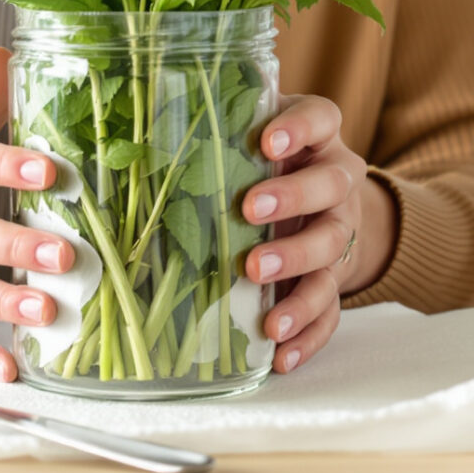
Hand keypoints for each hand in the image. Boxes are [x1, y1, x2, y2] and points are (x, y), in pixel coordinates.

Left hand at [240, 92, 392, 374]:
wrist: (322, 208)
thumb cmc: (265, 167)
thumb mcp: (248, 141)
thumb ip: (215, 137)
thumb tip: (132, 141)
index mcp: (318, 140)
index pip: (319, 118)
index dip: (298, 128)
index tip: (267, 141)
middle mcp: (338, 184)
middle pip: (330, 188)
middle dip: (292, 201)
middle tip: (249, 213)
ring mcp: (341, 232)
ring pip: (332, 251)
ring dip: (297, 273)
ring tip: (266, 306)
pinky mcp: (338, 279)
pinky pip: (332, 310)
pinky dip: (308, 334)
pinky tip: (280, 353)